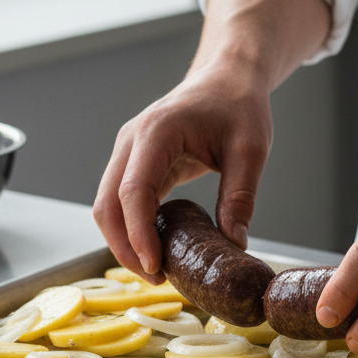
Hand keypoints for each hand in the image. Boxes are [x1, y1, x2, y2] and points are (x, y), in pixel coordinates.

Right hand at [93, 0, 331, 280]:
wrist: (228, 78)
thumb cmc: (239, 105)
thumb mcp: (251, 150)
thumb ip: (241, 197)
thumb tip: (234, 245)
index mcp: (157, 132)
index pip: (133, 192)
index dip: (139, 235)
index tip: (155, 267)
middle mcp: (132, 142)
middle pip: (107, 204)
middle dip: (124, 247)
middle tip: (157, 278)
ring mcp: (128, 153)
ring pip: (107, 207)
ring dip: (124, 241)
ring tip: (158, 270)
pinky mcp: (134, 164)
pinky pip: (121, 203)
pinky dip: (131, 229)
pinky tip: (157, 249)